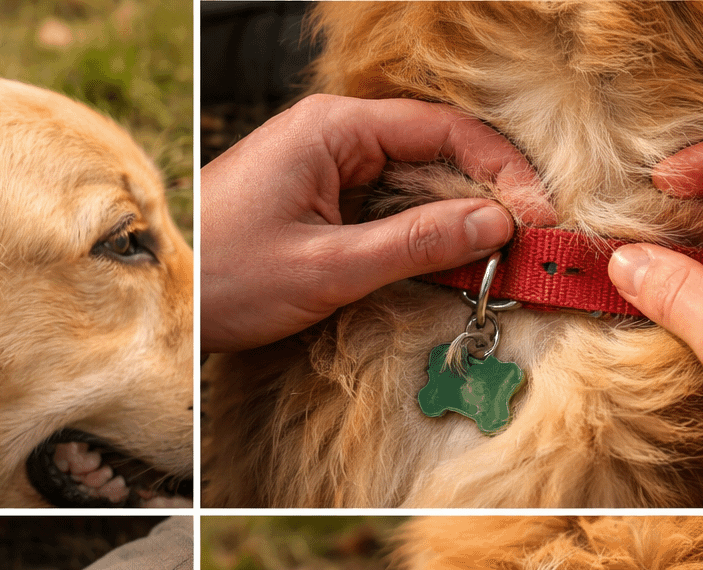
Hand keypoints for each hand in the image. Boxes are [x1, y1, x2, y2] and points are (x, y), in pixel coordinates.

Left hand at [201, 94, 557, 351]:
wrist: (164, 307)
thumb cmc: (225, 280)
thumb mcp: (328, 268)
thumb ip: (415, 244)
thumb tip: (495, 224)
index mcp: (331, 129)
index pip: (443, 131)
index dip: (500, 171)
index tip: (537, 216)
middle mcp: (330, 134)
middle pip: (434, 149)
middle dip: (485, 193)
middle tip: (528, 242)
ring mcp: (323, 164)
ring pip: (413, 178)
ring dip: (454, 215)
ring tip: (498, 256)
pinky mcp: (317, 197)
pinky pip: (385, 202)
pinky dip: (419, 229)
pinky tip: (447, 260)